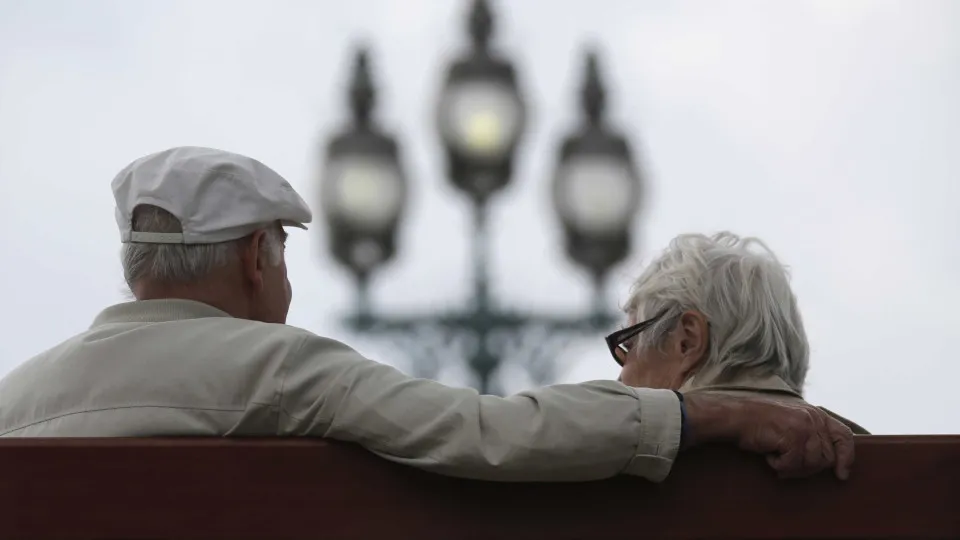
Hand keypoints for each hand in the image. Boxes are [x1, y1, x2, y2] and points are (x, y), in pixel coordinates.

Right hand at [682, 393, 853, 479]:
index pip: (844, 436)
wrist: (735, 416)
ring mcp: (804, 427)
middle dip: (808, 468)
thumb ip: (811, 433)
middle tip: (787, 464)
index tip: (842, 475)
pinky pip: (793, 464)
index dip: (846, 457)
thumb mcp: (791, 421)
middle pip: (826, 458)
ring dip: (792, 467)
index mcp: (816, 414)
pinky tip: (768, 455)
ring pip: (812, 464)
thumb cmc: (759, 422)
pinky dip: (779, 466)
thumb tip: (829, 460)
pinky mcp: (792, 436)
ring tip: (776, 457)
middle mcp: (813, 418)